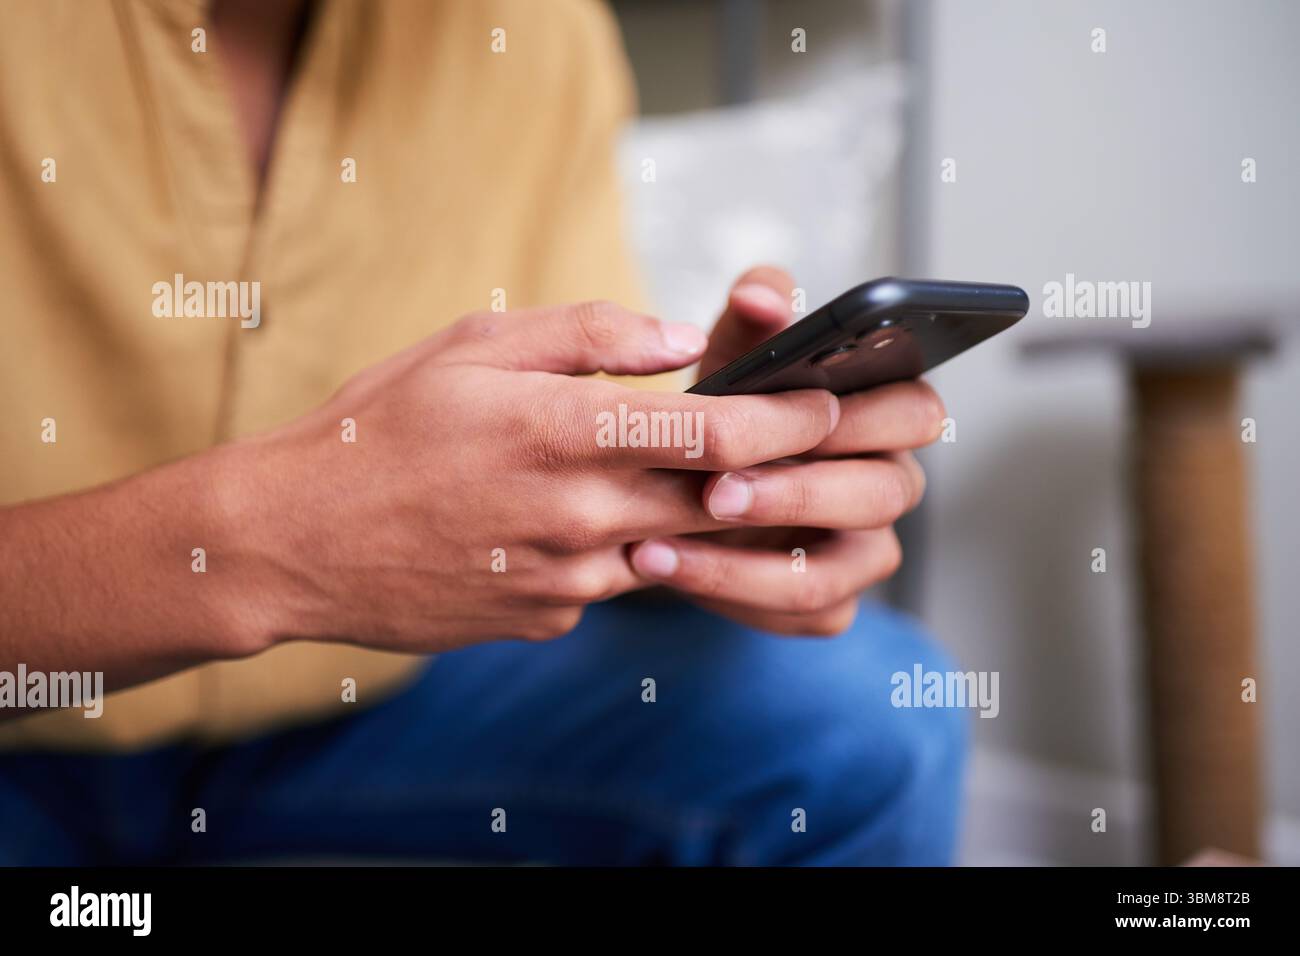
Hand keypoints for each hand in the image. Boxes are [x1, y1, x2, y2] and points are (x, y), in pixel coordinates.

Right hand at [216, 300, 842, 653]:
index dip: (788, 420)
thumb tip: (678, 340)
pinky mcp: (547, 619)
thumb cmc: (377, 426)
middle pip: (716, 498)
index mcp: (561, 431)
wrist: (294, 541)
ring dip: (695, 512)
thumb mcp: (472, 346)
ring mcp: (564, 580)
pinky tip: (575, 521)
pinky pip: (613, 581)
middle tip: (798, 443)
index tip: (826, 403)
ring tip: (669, 472)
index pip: (716, 434)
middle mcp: (575, 514)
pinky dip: (621, 548)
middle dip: (771, 472)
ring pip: (671, 543)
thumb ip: (587, 336)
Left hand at [627, 267, 943, 635]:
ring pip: (835, 573)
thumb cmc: (732, 404)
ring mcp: (862, 551)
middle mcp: (887, 483)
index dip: (869, 416)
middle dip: (799, 493)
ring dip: (749, 565)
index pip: (918, 410)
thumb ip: (755, 316)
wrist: (686, 479)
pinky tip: (670, 571)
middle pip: (884, 495)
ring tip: (663, 547)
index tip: (804, 412)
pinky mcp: (828, 602)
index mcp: (884, 413)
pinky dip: (734, 597)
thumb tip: (759, 299)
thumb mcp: (736, 353)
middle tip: (716, 490)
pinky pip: (803, 614)